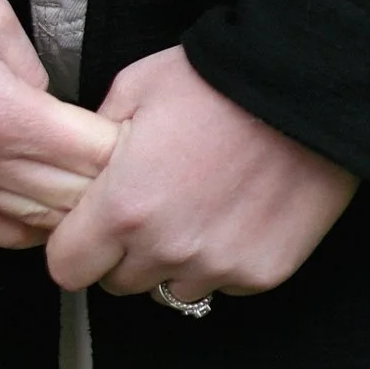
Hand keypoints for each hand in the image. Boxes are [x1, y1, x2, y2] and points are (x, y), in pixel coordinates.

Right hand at [0, 0, 119, 248]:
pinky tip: (39, 225)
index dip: (123, 152)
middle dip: (105, 189)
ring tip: (97, 201)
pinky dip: (17, 233)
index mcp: (4, 114)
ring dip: (66, 215)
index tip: (144, 139)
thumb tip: (50, 102)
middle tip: (133, 174)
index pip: (88, 156)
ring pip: (27, 222)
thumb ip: (31, 65)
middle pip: (65, 198)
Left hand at [45, 48, 355, 303]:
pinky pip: (224, 283)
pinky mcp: (262, 273)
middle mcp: (168, 249)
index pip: (67, 268)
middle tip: (149, 206)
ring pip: (172, 289)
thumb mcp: (136, 86)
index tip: (88, 226)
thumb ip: (97, 138)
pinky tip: (236, 210)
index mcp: (124, 206)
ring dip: (174, 260)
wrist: (302, 86)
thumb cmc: (214, 78)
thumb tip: (84, 169)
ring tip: (197, 205)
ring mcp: (218, 266)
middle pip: (119, 283)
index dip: (74, 245)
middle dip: (124, 252)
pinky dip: (222, 257)